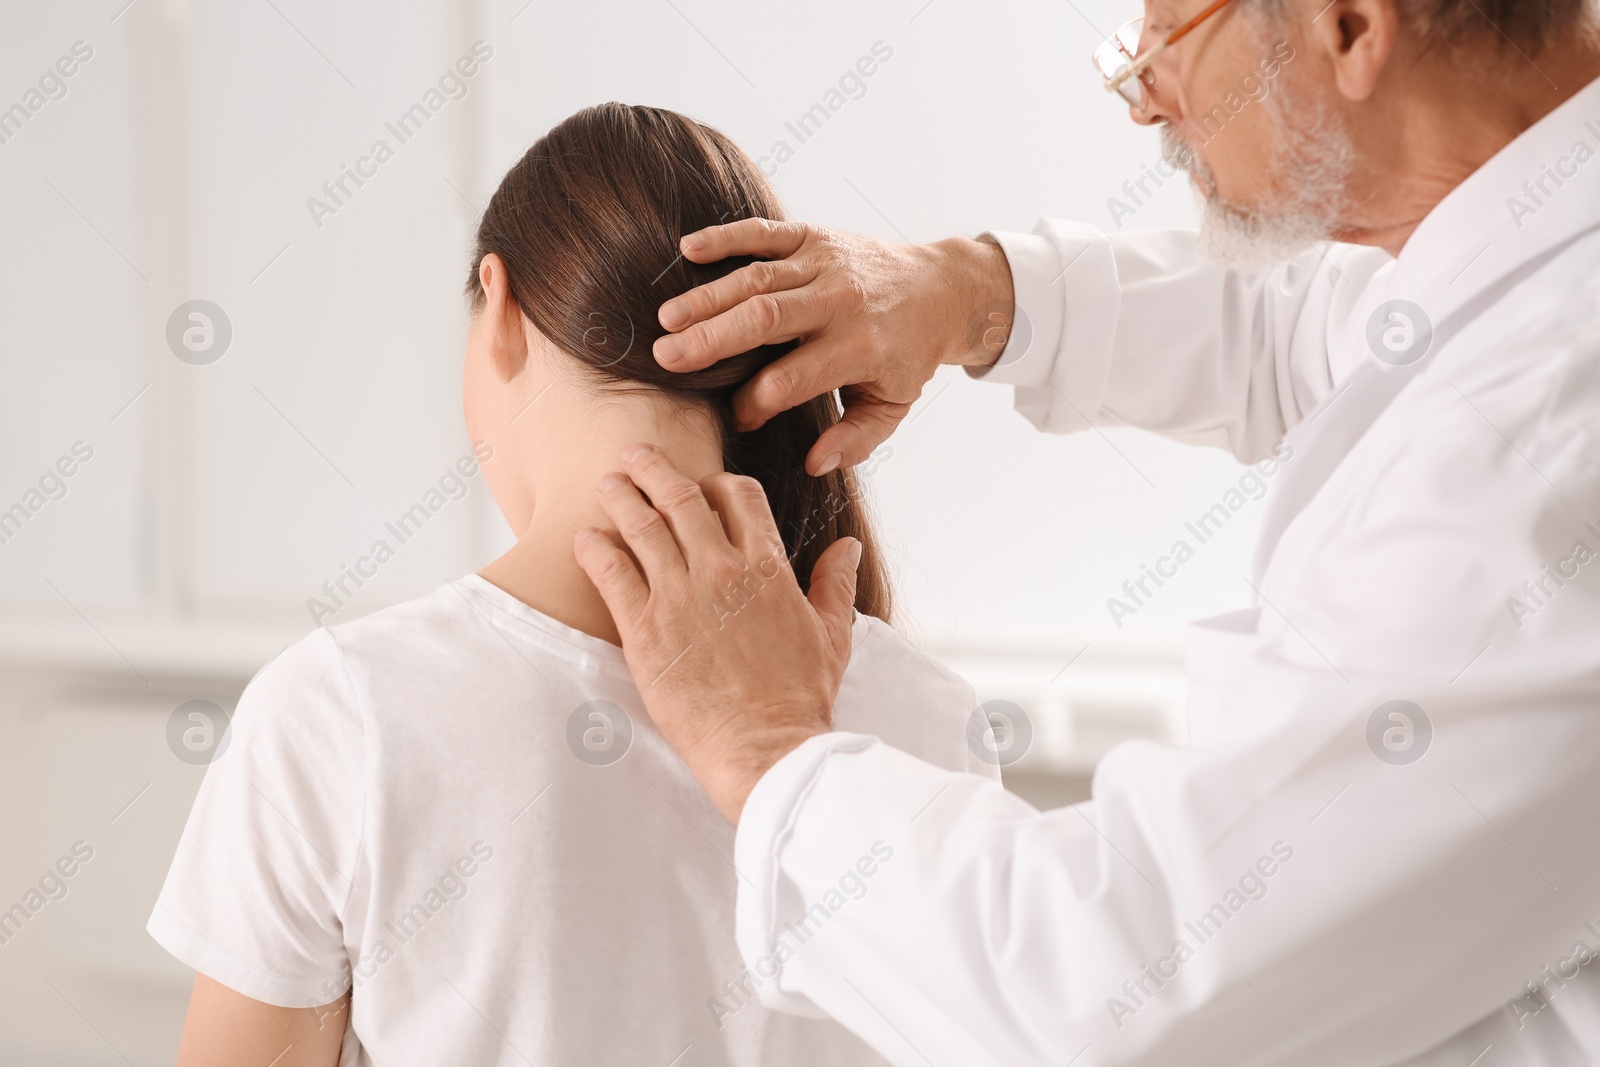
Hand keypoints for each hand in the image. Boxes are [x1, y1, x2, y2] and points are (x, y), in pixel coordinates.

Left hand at [572, 444, 861, 822]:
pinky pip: (611, 572)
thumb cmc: (798, 697)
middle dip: (654, 469)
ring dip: (620, 496)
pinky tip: (584, 538)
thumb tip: (849, 547)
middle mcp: (721, 570)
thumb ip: (834, 583)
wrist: (764, 746)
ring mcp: (680, 596)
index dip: (716, 482)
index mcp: (767, 567)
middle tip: (634, 456)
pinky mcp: (644, 628)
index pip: (738, 495)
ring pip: (641, 525)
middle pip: (680, 496)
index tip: (701, 484)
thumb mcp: (832, 634)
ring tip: (606, 483)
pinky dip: (595, 548)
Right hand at [652, 220, 1014, 474]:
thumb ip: (857, 439)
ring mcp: (825, 264)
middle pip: (764, 321)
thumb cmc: (908, 354)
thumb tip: (814, 464)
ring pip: (757, 278)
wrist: (940, 289)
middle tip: (665, 359)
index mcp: (859, 348)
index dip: (756, 404)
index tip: (738, 420)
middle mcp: (840, 302)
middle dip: (711, 340)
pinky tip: (688, 248)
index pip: (791, 380)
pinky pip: (765, 233)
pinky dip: (726, 237)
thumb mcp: (894, 405)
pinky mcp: (815, 236)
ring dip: (707, 297)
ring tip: (666, 320)